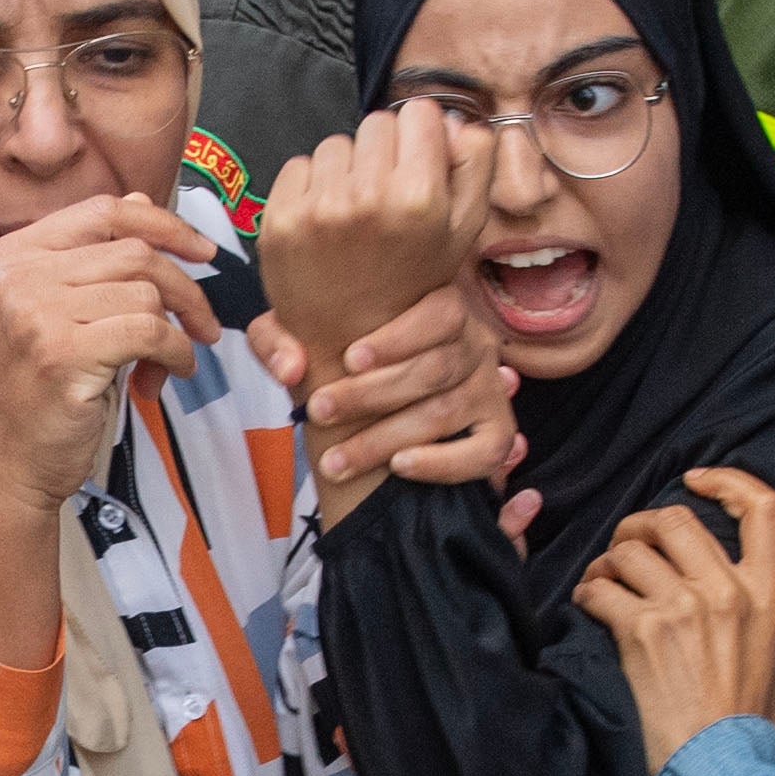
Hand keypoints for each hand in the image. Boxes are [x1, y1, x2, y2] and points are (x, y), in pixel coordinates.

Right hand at [0, 195, 219, 518]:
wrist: (8, 465)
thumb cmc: (39, 392)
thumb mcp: (57, 312)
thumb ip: (94, 257)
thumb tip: (142, 203)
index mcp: (11, 255)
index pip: (103, 210)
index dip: (162, 224)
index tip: (201, 251)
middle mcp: (16, 276)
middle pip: (133, 251)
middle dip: (184, 287)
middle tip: (203, 324)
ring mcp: (35, 313)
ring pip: (145, 292)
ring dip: (177, 330)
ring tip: (167, 363)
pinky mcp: (62, 354)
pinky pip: (149, 331)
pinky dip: (175, 354)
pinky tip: (166, 376)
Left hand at [247, 286, 520, 525]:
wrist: (369, 403)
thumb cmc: (337, 357)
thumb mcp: (301, 336)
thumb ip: (277, 339)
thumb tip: (290, 368)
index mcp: (439, 308)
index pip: (439, 312)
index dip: (397, 338)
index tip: (347, 360)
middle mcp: (474, 345)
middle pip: (433, 369)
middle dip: (371, 396)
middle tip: (319, 411)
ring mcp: (490, 390)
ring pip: (444, 413)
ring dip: (385, 438)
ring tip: (336, 460)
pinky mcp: (497, 433)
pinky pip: (486, 451)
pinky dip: (444, 463)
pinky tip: (400, 467)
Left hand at [256, 100, 491, 389]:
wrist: (348, 340)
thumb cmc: (413, 280)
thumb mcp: (463, 230)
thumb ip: (474, 165)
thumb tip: (451, 118)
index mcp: (420, 199)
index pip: (420, 113)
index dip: (422, 136)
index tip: (418, 163)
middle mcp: (367, 198)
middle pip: (377, 123)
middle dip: (384, 151)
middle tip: (386, 193)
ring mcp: (318, 208)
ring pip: (337, 143)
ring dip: (346, 169)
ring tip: (356, 213)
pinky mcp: (280, 218)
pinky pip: (299, 165)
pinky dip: (311, 186)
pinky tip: (326, 223)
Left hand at [574, 467, 774, 775]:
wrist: (722, 774)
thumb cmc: (746, 730)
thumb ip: (771, 640)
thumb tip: (765, 633)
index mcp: (769, 598)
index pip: (766, 510)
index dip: (728, 481)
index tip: (695, 482)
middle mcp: (729, 592)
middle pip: (676, 518)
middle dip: (640, 526)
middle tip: (626, 550)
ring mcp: (684, 608)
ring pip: (629, 550)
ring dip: (607, 565)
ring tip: (604, 590)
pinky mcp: (641, 630)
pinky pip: (599, 588)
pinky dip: (586, 596)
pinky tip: (588, 614)